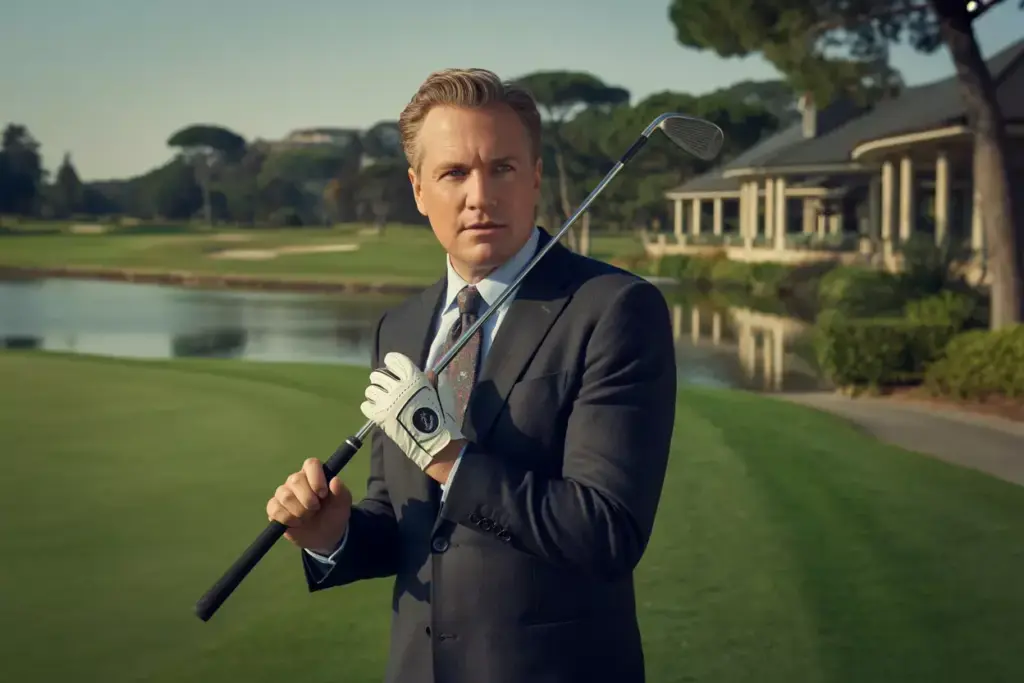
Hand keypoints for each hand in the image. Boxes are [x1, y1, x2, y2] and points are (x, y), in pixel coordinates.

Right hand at [266, 457, 352, 552]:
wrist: (324, 535)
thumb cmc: (333, 514)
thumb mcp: (342, 504)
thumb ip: (341, 492)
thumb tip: (335, 480)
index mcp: (314, 473)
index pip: (311, 464)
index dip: (316, 478)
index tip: (323, 494)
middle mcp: (296, 480)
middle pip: (296, 480)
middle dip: (308, 499)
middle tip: (316, 509)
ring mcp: (283, 493)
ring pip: (285, 496)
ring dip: (299, 511)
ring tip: (307, 517)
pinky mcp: (274, 507)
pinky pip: (275, 509)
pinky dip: (287, 519)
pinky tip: (296, 523)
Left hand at [360, 352, 462, 470]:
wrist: (433, 441)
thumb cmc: (441, 417)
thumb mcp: (440, 395)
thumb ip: (432, 383)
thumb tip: (428, 372)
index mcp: (414, 379)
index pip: (396, 360)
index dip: (392, 361)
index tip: (391, 364)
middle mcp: (398, 387)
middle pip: (378, 374)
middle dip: (381, 378)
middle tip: (386, 385)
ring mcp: (387, 401)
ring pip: (370, 389)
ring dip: (375, 393)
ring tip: (381, 399)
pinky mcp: (379, 416)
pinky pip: (366, 405)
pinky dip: (369, 406)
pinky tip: (377, 409)